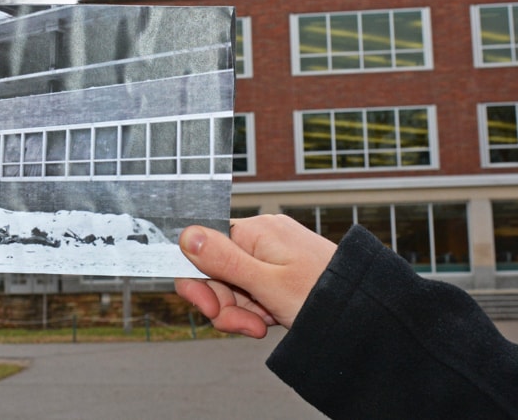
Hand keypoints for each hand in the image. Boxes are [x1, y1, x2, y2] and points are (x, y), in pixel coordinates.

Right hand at [175, 215, 336, 338]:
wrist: (371, 317)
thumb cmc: (325, 297)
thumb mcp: (267, 284)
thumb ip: (224, 260)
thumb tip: (186, 234)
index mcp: (255, 231)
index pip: (203, 248)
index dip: (199, 282)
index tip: (209, 309)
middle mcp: (261, 236)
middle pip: (216, 271)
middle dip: (225, 304)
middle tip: (246, 327)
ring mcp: (273, 254)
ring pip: (233, 286)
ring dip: (242, 312)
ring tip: (265, 325)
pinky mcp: (281, 271)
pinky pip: (252, 290)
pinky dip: (257, 309)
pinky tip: (273, 319)